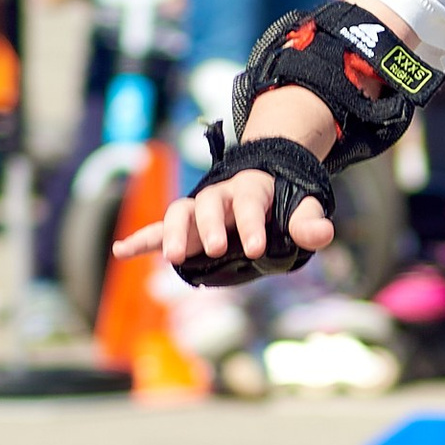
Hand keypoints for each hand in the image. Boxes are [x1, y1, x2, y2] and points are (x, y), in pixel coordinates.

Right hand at [112, 168, 332, 270]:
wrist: (261, 187)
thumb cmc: (281, 203)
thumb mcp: (301, 207)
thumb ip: (308, 221)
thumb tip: (323, 234)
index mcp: (250, 189)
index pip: (250, 203)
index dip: (252, 223)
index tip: (256, 248)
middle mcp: (220, 197)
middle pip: (209, 204)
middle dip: (210, 226)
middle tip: (216, 248)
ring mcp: (198, 211)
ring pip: (180, 214)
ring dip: (174, 234)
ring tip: (173, 257)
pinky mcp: (184, 228)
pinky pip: (158, 231)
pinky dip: (140, 240)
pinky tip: (120, 251)